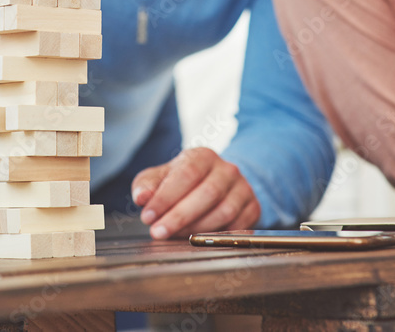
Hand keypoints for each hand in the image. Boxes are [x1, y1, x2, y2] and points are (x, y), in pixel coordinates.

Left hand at [132, 147, 260, 238]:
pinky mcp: (252, 208)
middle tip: (158, 232)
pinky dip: (218, 235)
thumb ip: (147, 185)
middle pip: (206, 193)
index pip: (186, 174)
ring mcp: (243, 188)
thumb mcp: (161, 177)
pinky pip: (238, 225)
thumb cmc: (182, 181)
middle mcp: (227, 169)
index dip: (166, 197)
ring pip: (224, 211)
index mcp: (203, 156)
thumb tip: (141, 197)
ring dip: (196, 228)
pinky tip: (199, 239)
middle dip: (179, 216)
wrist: (217, 183)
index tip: (148, 216)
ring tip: (174, 236)